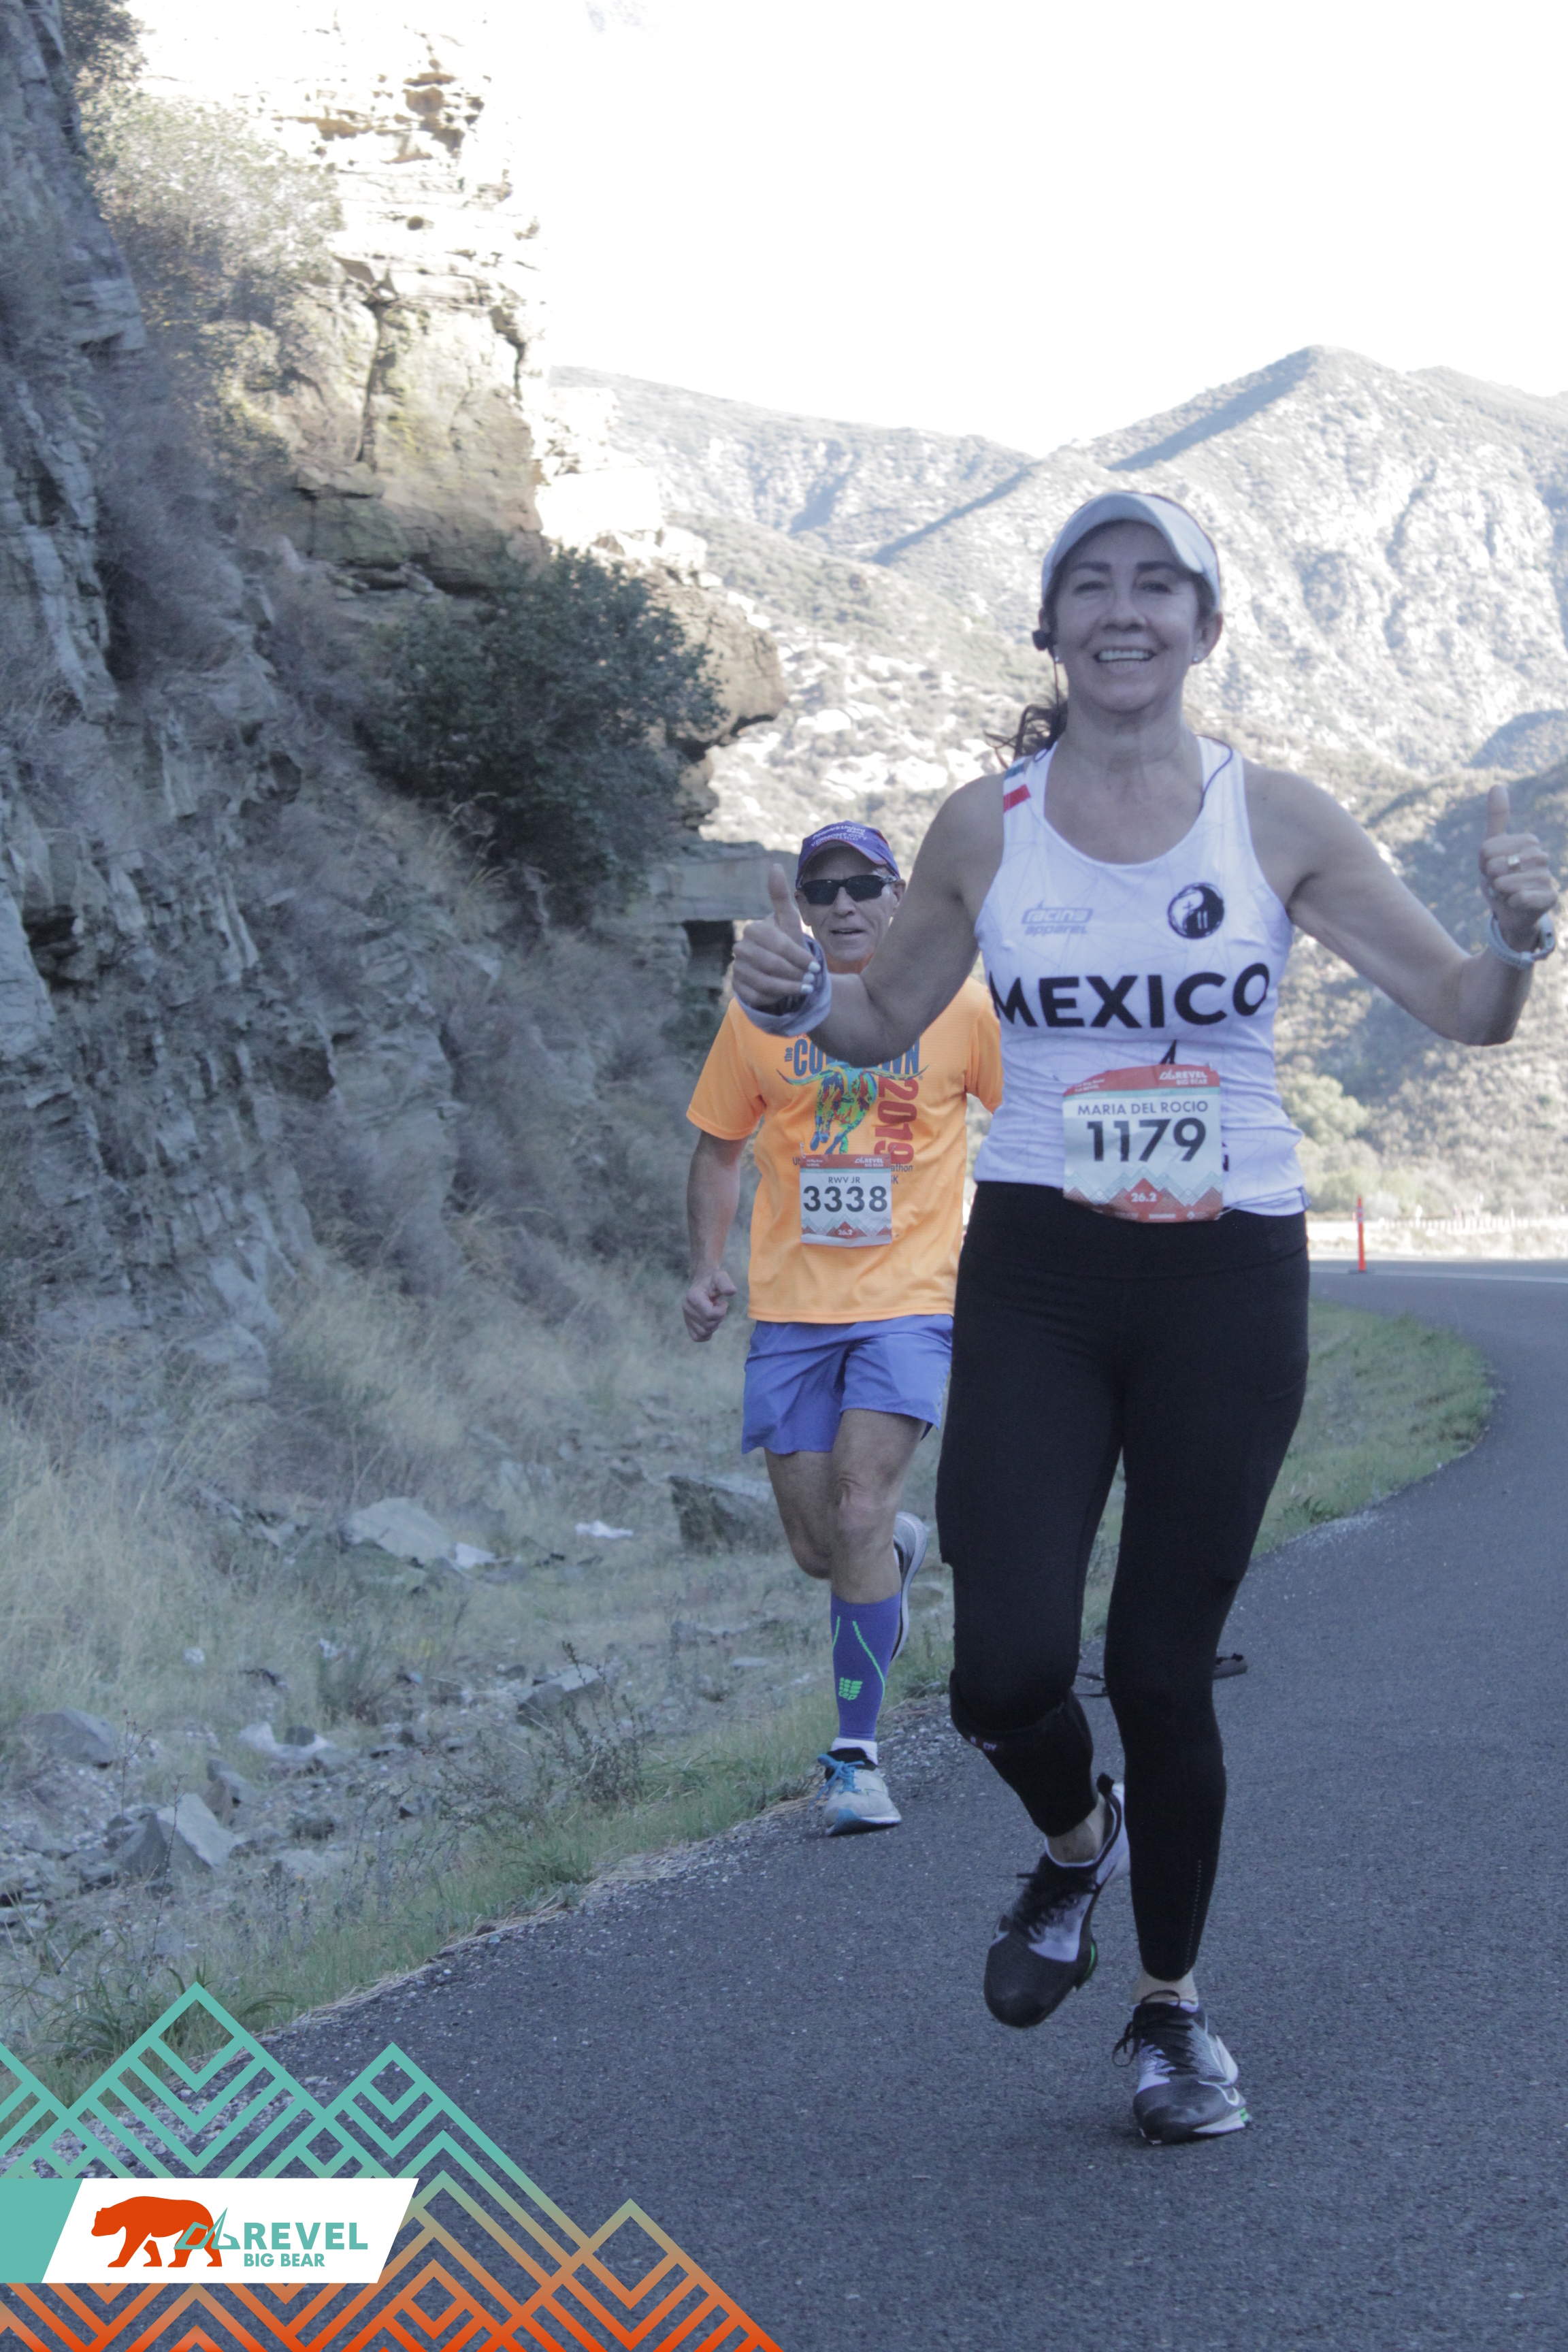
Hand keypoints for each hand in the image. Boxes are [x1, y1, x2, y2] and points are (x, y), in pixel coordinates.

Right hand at [683, 1265, 736, 1341]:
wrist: (702, 1283)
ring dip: (713, 1326)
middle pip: (707, 1325)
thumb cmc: (712, 1281)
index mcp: (693, 1297)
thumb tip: (732, 1291)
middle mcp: (686, 1308)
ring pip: (703, 1332)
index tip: (723, 1303)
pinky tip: (710, 1323)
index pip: (709, 1314)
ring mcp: (686, 1317)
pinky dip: (706, 1334)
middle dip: (718, 1318)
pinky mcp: (688, 1325)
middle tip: (719, 1308)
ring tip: (714, 1314)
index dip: (721, 1311)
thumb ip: (725, 1283)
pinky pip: (697, 1337)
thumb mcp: (721, 1277)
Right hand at [732, 865, 814, 1009]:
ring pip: (764, 982)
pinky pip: (757, 996)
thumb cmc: (787, 943)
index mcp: (753, 930)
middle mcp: (740, 948)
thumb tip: (774, 865)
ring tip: (806, 989)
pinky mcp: (738, 988)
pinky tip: (789, 996)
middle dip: (795, 973)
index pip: (778, 945)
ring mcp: (737, 969)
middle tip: (813, 980)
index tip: (816, 966)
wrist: (779, 969)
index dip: (798, 956)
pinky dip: (777, 998)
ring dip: (789, 988)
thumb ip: (781, 897)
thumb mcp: (789, 922)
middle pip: (771, 965)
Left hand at [1478, 785, 1559, 948]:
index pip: (1487, 849)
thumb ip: (1497, 817)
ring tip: (1507, 893)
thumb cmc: (1502, 876)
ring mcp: (1547, 877)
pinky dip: (1512, 903)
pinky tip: (1517, 904)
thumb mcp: (1493, 846)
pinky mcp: (1550, 898)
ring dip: (1500, 893)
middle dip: (1490, 878)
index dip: (1483, 864)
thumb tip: (1498, 784)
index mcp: (1529, 841)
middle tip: (1500, 883)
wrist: (1511, 911)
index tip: (1493, 869)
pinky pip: (1521, 898)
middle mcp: (1541, 856)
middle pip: (1495, 864)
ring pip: (1505, 883)